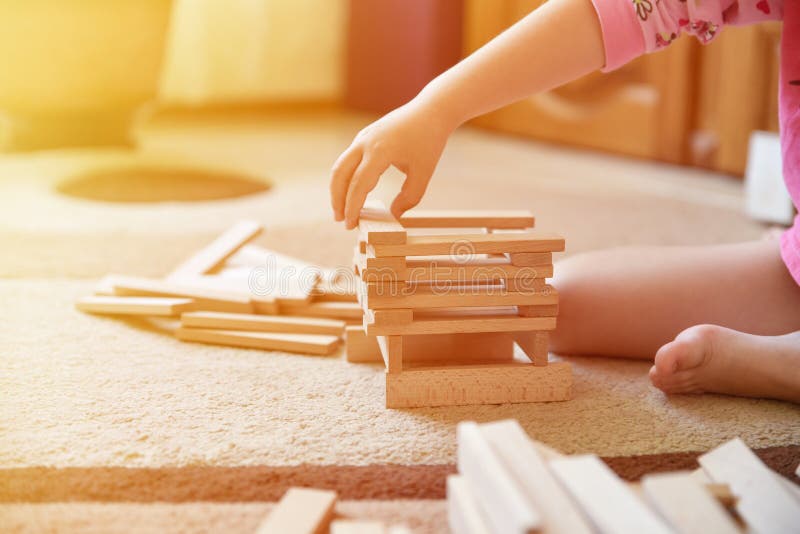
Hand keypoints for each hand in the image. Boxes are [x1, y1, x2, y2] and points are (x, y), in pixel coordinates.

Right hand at [330, 98, 454, 228]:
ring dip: (338, 189)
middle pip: (340, 174)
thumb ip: (409, 198)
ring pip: (340, 166)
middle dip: (337, 199)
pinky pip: (348, 159)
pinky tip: (352, 191)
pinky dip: (346, 177)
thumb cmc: (429, 141)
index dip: (352, 207)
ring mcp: (362, 137)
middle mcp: (365, 143)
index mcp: (380, 151)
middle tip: (341, 220)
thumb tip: (394, 215)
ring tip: (343, 209)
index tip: (351, 224)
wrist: (431, 110)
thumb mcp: (423, 174)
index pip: (358, 184)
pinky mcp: (364, 136)